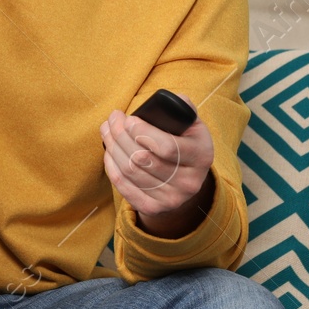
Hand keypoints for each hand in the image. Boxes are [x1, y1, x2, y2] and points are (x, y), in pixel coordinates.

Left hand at [101, 104, 215, 237]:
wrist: (187, 180)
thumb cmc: (185, 143)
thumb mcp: (192, 125)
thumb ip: (182, 108)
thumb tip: (168, 100)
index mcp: (201, 156)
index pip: (166, 146)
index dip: (141, 131)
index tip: (128, 119)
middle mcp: (189, 182)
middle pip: (142, 158)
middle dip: (120, 135)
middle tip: (112, 119)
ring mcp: (172, 198)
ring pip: (130, 171)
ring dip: (112, 147)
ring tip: (107, 131)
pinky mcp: (154, 208)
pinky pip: (124, 187)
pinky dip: (111, 167)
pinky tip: (109, 152)